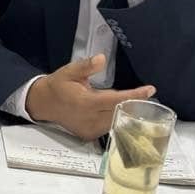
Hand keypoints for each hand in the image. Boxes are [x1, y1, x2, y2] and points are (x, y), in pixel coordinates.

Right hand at [24, 55, 155, 139]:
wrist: (44, 103)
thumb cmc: (58, 86)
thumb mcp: (69, 71)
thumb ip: (86, 66)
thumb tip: (101, 59)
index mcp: (86, 102)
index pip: (116, 100)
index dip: (134, 95)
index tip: (150, 90)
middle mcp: (89, 118)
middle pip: (120, 112)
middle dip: (133, 103)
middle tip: (144, 93)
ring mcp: (89, 129)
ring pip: (116, 121)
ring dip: (124, 111)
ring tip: (130, 101)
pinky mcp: (89, 134)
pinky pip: (109, 127)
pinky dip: (115, 118)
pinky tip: (115, 111)